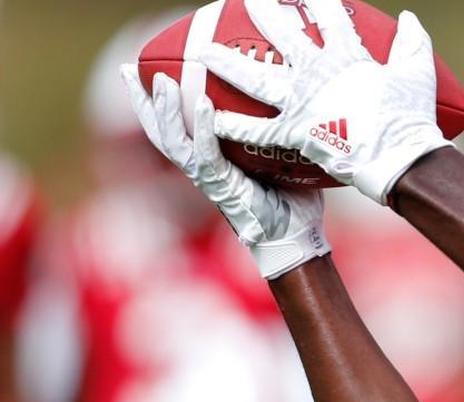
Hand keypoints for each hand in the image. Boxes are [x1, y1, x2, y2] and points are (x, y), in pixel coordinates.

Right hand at [121, 66, 328, 278]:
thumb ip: (268, 130)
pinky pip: (208, 156)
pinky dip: (205, 129)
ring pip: (175, 143)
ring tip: (161, 80)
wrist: (297, 235)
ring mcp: (211, 180)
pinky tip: (205, 104)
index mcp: (211, 162)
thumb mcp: (276, 156)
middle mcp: (204, 170)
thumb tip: (281, 93)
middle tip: (129, 67)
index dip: (153, 102)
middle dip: (142, 102)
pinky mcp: (225, 189)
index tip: (139, 70)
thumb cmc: (291, 198)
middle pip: (160, 133)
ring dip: (167, 111)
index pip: (173, 128)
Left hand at [200, 0, 452, 204]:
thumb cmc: (410, 117)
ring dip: (226, 63)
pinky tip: (210, 117)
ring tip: (202, 51)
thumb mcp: (417, 72)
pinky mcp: (295, 132)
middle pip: (282, 34)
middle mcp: (317, 73)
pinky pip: (257, 129)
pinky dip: (233, 125)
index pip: (329, 15)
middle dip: (262, 12)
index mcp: (347, 56)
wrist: (398, 157)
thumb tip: (409, 16)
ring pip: (255, 78)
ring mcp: (302, 102)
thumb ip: (413, 42)